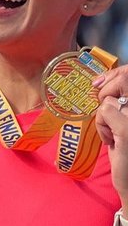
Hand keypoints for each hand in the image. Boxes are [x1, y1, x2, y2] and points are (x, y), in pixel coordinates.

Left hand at [94, 66, 127, 205]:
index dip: (117, 73)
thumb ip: (118, 103)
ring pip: (108, 100)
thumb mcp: (122, 122)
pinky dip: (101, 126)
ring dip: (103, 119)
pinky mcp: (127, 128)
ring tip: (112, 135)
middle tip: (105, 114)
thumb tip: (100, 81)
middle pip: (124, 78)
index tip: (101, 82)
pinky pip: (104, 111)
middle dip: (106, 91)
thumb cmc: (126, 151)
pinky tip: (111, 141)